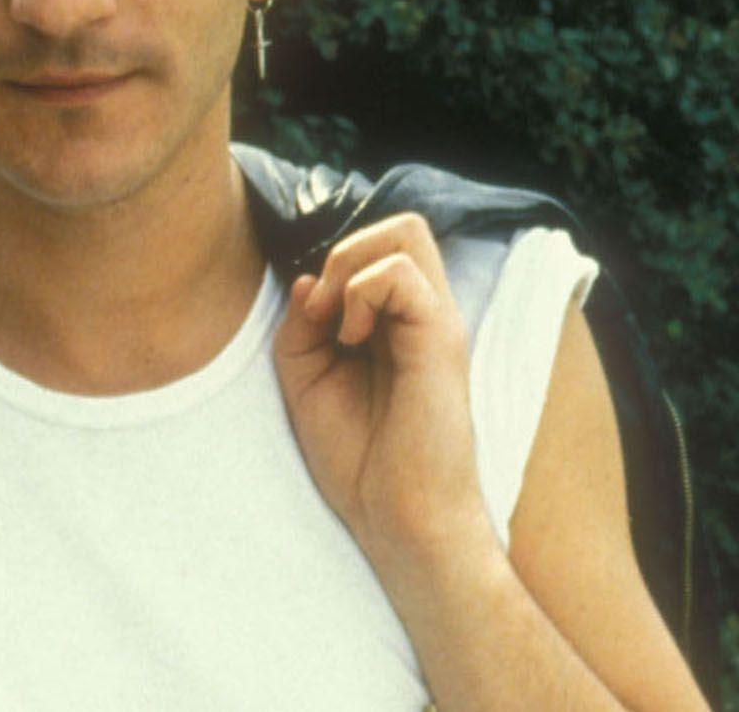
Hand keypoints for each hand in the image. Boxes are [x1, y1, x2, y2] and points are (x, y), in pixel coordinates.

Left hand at [272, 212, 494, 582]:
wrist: (395, 516)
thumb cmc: (355, 455)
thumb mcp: (304, 377)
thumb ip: (300, 324)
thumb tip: (306, 279)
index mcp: (392, 321)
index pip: (373, 246)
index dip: (327, 265)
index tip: (307, 315)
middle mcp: (420, 314)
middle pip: (398, 226)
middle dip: (343, 249)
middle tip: (321, 310)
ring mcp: (435, 322)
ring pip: (405, 232)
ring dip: (348, 264)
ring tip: (335, 323)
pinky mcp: (442, 339)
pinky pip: (400, 273)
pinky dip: (360, 292)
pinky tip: (351, 338)